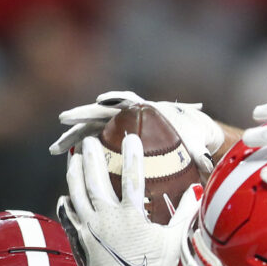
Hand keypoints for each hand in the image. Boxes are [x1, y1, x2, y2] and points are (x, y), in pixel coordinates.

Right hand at [50, 90, 223, 173]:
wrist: (192, 134)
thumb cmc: (194, 136)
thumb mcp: (198, 145)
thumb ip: (201, 154)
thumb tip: (210, 166)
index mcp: (147, 109)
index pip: (128, 100)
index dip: (115, 99)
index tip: (103, 101)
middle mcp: (129, 113)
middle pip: (101, 111)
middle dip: (82, 114)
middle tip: (64, 120)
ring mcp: (119, 123)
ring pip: (92, 127)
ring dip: (74, 136)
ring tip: (56, 149)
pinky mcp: (114, 135)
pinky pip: (94, 140)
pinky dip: (81, 149)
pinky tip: (66, 160)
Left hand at [59, 136, 199, 265]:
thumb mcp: (174, 241)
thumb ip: (185, 213)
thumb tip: (196, 191)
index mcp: (131, 216)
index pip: (130, 177)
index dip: (131, 155)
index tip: (131, 137)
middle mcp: (107, 218)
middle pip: (94, 179)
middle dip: (92, 156)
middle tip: (91, 140)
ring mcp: (91, 228)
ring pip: (77, 193)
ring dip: (74, 173)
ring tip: (74, 158)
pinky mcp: (82, 240)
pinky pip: (70, 216)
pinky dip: (67, 203)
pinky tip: (66, 194)